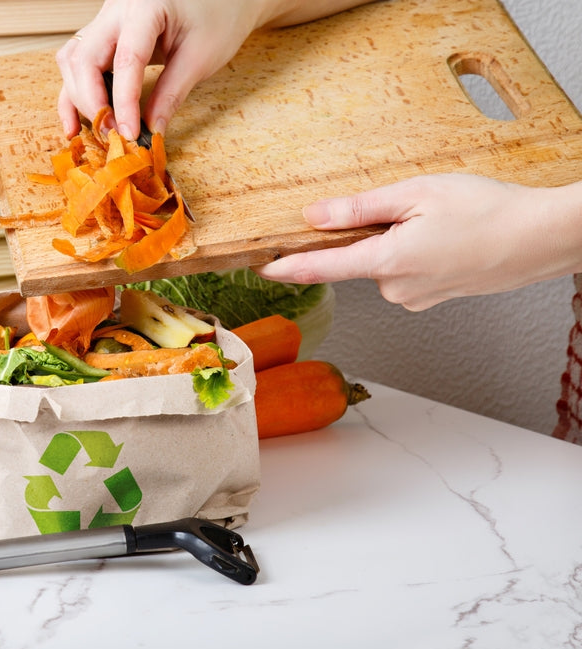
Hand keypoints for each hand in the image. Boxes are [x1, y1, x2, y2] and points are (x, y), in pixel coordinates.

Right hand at [55, 0, 258, 139]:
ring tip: (98, 130)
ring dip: (79, 98)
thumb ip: (172, 94)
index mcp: (145, 6)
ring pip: (73, 60)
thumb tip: (152, 130)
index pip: (126, 59)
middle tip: (112, 134)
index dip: (124, 102)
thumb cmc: (217, 16)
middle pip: (85, 59)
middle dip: (93, 102)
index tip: (129, 134)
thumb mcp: (200, 56)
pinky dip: (75, 92)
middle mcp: (116, 9)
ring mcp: (105, 18)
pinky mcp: (103, 33)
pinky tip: (75, 123)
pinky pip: (77, 61)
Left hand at [253, 174, 581, 310]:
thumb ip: (358, 209)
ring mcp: (414, 298)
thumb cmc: (488, 211)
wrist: (540, 238)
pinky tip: (441, 237)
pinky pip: (403, 272)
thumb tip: (314, 216)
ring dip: (392, 241)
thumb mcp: (415, 194)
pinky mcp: (430, 298)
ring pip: (381, 263)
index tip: (262, 266)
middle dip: (366, 232)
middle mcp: (396, 289)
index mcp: (387, 262)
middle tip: (407, 207)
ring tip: (436, 221)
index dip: (287, 267)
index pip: (320, 268)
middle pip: (356, 257)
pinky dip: (411, 252)